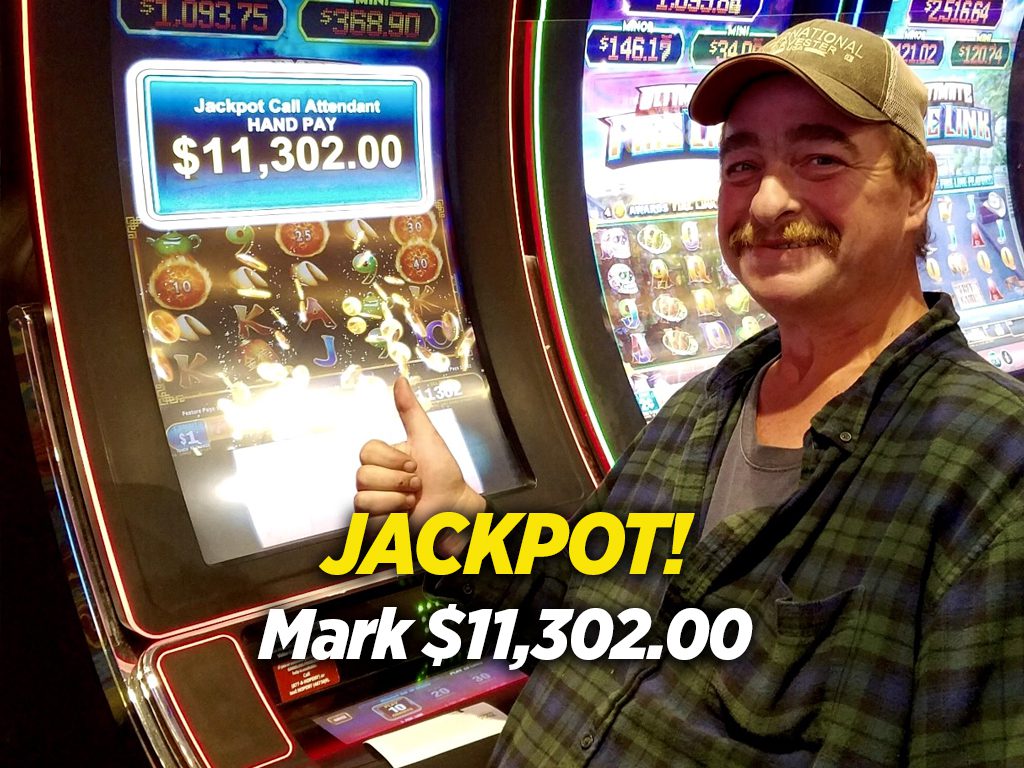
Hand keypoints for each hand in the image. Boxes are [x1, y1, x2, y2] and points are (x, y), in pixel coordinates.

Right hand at [355, 378, 485, 527]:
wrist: (456, 507)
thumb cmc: (445, 476)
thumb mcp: (427, 438)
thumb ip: (410, 410)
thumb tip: (400, 381)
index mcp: (383, 459)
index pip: (367, 452)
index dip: (392, 460)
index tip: (414, 465)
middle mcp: (375, 480)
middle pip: (363, 476)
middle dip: (398, 481)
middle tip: (417, 485)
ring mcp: (373, 503)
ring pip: (363, 498)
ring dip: (396, 500)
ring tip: (412, 501)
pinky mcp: (375, 525)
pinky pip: (368, 520)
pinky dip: (392, 517)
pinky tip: (405, 515)